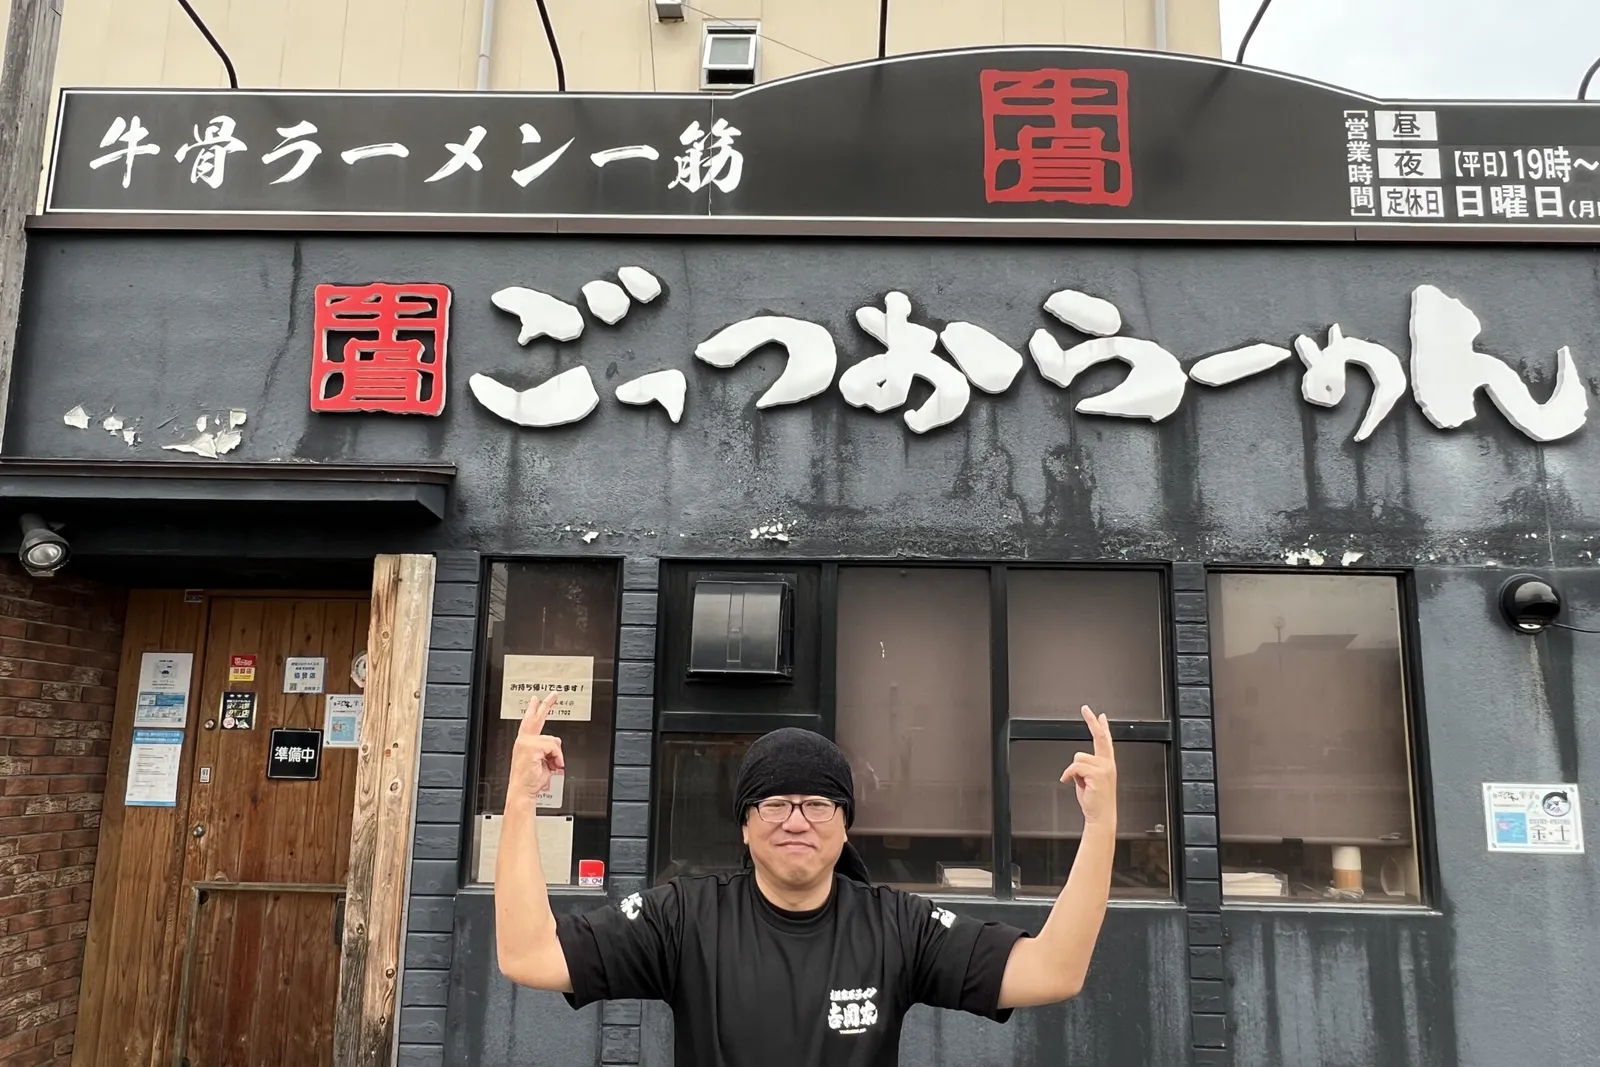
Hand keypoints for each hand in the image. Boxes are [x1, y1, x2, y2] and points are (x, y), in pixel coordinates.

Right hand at [509, 693, 564, 802]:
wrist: (523, 791)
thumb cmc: (530, 781)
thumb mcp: (542, 762)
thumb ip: (547, 749)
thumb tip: (556, 741)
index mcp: (525, 743)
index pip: (530, 721)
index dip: (534, 709)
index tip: (537, 699)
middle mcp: (524, 741)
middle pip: (536, 718)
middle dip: (546, 704)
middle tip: (554, 694)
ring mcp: (526, 743)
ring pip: (553, 740)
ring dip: (557, 755)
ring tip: (553, 765)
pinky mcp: (532, 747)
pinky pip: (554, 747)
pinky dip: (557, 757)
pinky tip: (553, 765)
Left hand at [1061, 705, 1116, 827]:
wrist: (1101, 816)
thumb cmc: (1095, 801)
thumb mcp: (1087, 780)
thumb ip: (1084, 768)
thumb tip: (1076, 763)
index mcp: (1107, 764)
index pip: (1105, 741)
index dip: (1102, 726)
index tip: (1099, 716)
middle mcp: (1108, 764)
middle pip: (1100, 737)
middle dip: (1092, 721)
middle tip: (1086, 709)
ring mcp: (1104, 768)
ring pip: (1078, 757)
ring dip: (1073, 770)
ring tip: (1080, 783)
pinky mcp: (1097, 774)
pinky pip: (1074, 767)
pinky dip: (1068, 774)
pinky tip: (1069, 782)